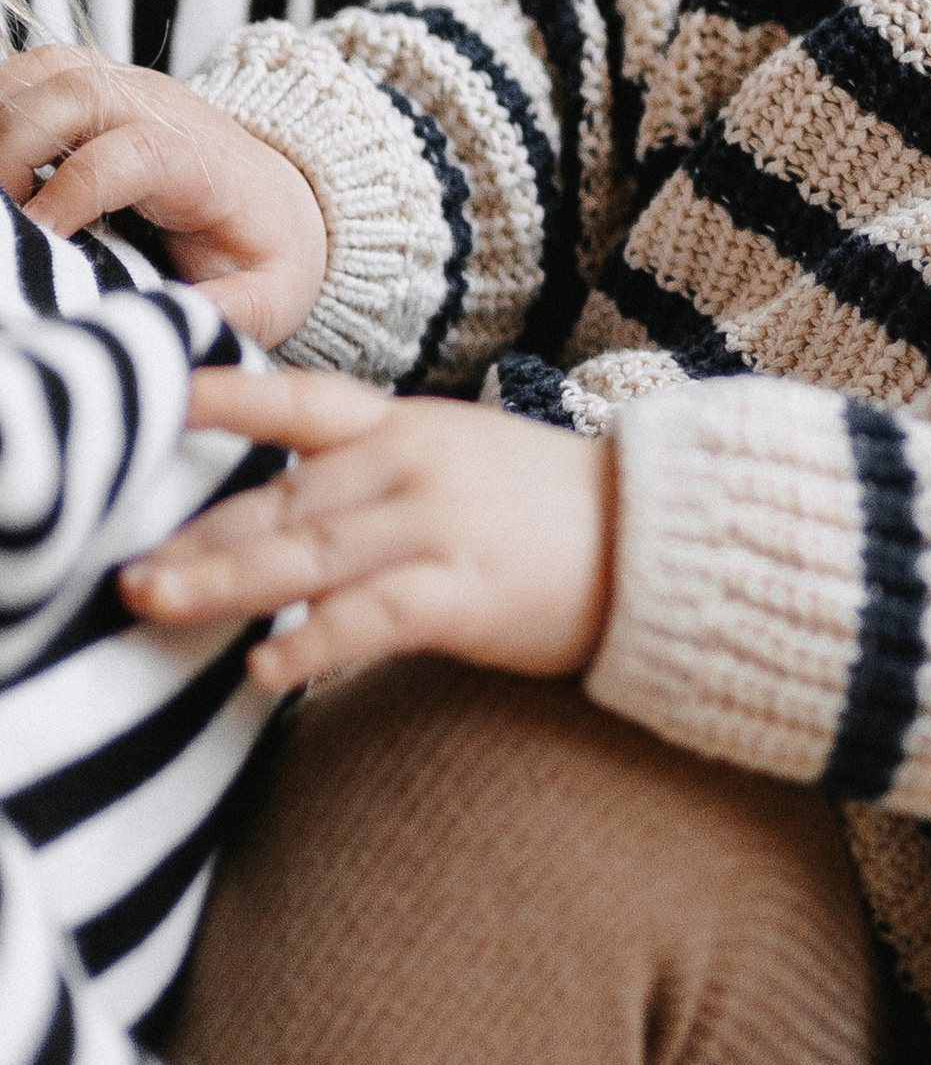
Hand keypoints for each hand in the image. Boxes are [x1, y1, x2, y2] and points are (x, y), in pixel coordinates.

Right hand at [0, 47, 328, 343]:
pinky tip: (1, 167)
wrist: (278, 198)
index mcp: (202, 164)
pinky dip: (1, 107)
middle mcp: (162, 110)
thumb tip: (172, 329)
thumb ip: (227, 313)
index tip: (40, 237)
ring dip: (2, 123)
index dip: (76, 189)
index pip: (136, 153)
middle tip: (0, 213)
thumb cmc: (263, 251)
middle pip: (78, 93)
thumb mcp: (269, 298)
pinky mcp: (94, 84)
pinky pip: (31, 73)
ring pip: (45, 72)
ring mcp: (125, 89)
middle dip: (17, 147)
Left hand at [120, 373, 613, 691]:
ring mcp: (441, 525)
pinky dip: (313, 642)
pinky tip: (265, 667)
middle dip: (197, 536)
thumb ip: (378, 475)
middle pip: (284, 500)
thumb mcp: (464, 463)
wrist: (668, 541)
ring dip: (223, 584)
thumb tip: (283, 517)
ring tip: (157, 604)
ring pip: (308, 555)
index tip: (158, 399)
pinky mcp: (468, 591)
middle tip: (127, 570)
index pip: (302, 402)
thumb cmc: (559, 514)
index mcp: (412, 426)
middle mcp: (417, 464)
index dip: (227, 397)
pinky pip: (372, 617)